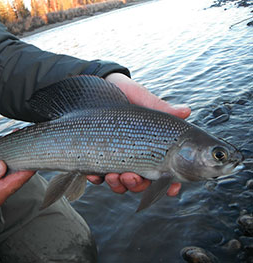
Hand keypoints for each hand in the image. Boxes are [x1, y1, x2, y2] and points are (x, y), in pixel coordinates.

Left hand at [87, 73, 190, 195]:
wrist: (101, 85)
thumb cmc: (127, 93)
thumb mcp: (144, 100)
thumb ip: (161, 109)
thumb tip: (185, 111)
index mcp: (152, 147)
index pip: (164, 173)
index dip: (170, 184)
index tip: (171, 188)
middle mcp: (135, 157)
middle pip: (141, 183)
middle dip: (138, 185)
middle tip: (131, 177)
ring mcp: (116, 159)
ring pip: (120, 184)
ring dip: (118, 185)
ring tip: (112, 176)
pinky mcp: (96, 157)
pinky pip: (97, 176)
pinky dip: (96, 179)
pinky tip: (92, 174)